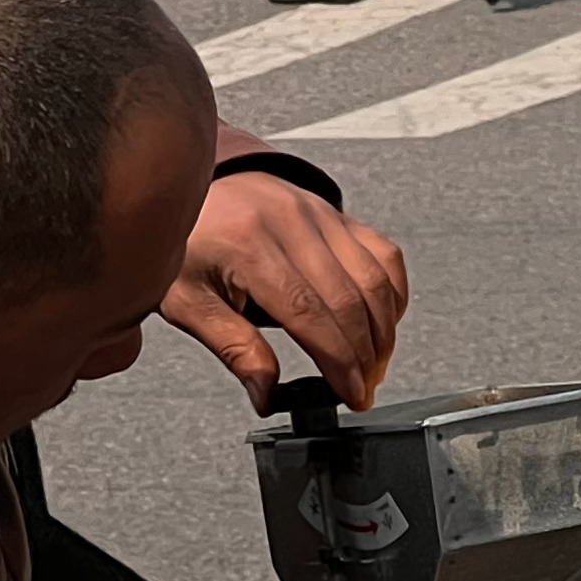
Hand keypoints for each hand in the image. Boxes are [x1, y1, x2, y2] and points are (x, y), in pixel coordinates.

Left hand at [162, 168, 408, 407]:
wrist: (193, 186)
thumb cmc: (191, 243)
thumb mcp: (188, 301)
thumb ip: (232, 347)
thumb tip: (267, 394)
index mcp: (248, 244)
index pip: (309, 312)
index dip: (339, 360)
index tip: (352, 394)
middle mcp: (290, 222)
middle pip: (350, 300)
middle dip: (365, 356)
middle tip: (363, 391)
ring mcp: (319, 213)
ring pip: (375, 279)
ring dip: (383, 331)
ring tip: (373, 366)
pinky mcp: (337, 213)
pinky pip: (384, 255)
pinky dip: (391, 295)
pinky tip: (380, 324)